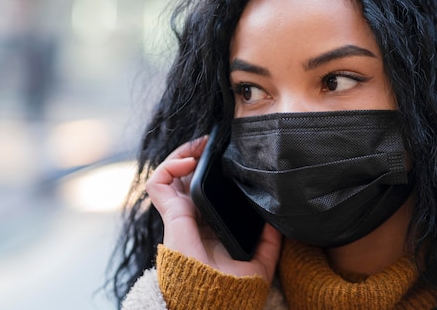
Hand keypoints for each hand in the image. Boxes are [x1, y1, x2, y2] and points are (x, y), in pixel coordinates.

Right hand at [145, 136, 281, 282]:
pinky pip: (158, 183)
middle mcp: (193, 215)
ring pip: (169, 174)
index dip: (211, 167)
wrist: (219, 299)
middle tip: (212, 142)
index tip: (227, 154)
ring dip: (182, 153)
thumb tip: (277, 212)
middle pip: (186, 175)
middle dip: (196, 153)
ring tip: (200, 145)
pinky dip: (168, 165)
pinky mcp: (171, 214)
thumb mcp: (263, 254)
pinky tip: (188, 161)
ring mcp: (180, 213)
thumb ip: (270, 234)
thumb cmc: (237, 284)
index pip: (204, 186)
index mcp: (211, 221)